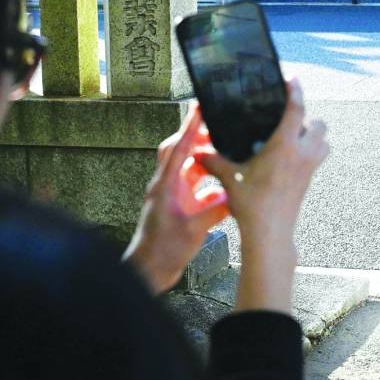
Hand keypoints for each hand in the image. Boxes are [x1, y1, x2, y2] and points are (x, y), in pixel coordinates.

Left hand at [123, 104, 230, 293]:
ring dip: (206, 163)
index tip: (200, 107)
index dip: (190, 126)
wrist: (148, 272)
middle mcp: (167, 186)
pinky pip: (197, 190)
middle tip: (218, 130)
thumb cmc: (162, 251)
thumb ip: (214, 209)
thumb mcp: (194, 230)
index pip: (179, 148)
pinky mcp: (178, 208)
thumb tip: (232, 194)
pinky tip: (227, 192)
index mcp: (166, 186)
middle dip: (197, 138)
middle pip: (179, 151)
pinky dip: (211, 187)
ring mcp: (172, 197)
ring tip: (226, 157)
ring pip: (189, 169)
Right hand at [198, 78, 328, 312]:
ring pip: (324, 141)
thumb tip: (198, 152)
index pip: (296, 110)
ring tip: (292, 137)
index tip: (292, 79)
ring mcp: (310, 167)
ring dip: (314, 135)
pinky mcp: (310, 180)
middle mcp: (303, 153)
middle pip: (319, 124)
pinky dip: (311, 151)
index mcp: (285, 146)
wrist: (270, 234)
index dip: (295, 91)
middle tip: (287, 120)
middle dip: (308, 117)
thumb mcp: (230, 179)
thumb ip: (215, 162)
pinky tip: (290, 157)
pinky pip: (318, 157)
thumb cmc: (251, 205)